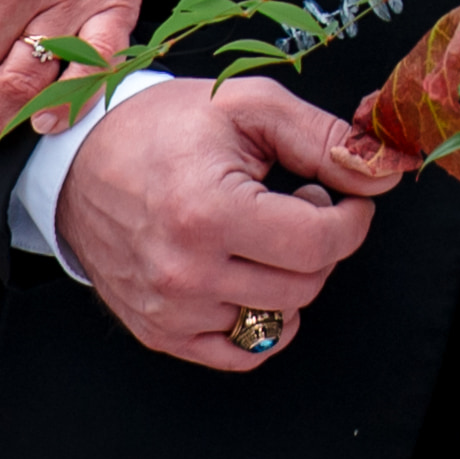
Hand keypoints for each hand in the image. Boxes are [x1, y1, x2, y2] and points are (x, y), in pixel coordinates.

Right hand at [53, 76, 406, 372]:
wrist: (79, 162)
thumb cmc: (162, 127)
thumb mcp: (246, 106)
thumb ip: (321, 139)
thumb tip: (380, 172)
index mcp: (208, 212)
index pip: (320, 244)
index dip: (351, 218)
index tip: (344, 195)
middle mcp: (186, 272)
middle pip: (306, 284)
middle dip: (320, 242)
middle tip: (295, 201)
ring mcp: (171, 310)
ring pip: (280, 318)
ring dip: (290, 276)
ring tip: (262, 232)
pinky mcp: (160, 332)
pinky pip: (244, 352)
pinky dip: (263, 319)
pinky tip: (249, 274)